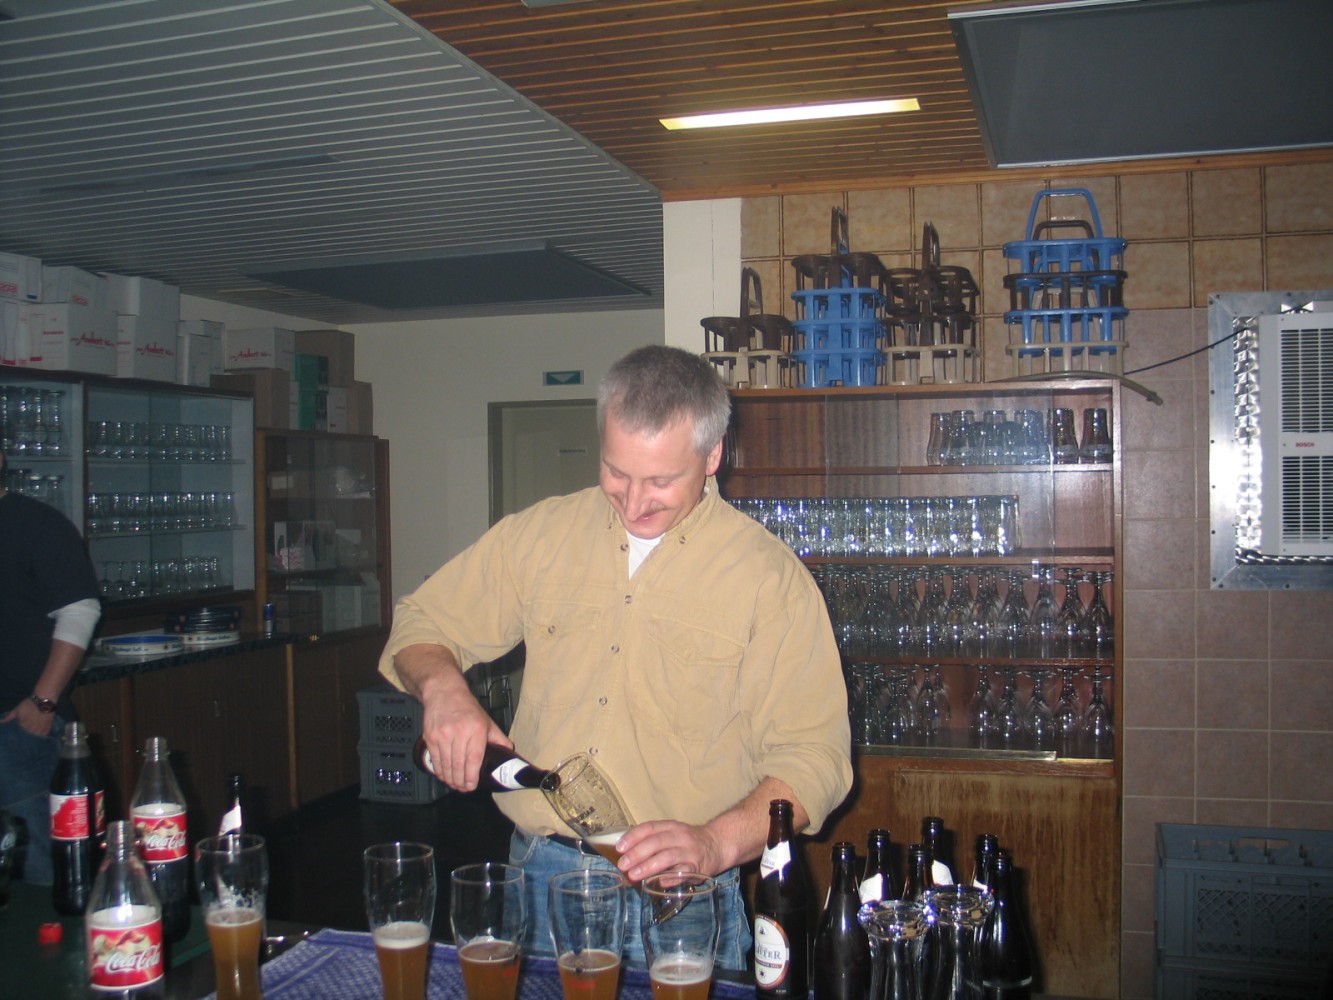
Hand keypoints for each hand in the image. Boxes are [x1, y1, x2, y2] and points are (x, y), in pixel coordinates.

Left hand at [0, 700, 56, 737]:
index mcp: (23, 725)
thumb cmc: (29, 704)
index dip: (20, 733)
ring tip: (34, 735)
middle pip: (28, 736)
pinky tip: (41, 734)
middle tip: (27, 735)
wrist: (44, 700)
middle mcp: (31, 728)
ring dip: (35, 736)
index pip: (20, 734)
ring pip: (37, 736)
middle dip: (27, 736)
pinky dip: (43, 735)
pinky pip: (45, 734)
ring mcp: (40, 728)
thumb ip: (9, 717)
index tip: (20, 732)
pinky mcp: (48, 727)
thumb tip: (0, 722)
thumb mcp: (17, 710)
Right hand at [395, 644, 508, 792]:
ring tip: (455, 785)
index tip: (472, 786)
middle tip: (463, 788)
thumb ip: (498, 737)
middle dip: (461, 781)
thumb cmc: (466, 707)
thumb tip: (508, 752)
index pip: (474, 759)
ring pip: (446, 765)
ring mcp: (443, 735)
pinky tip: (443, 775)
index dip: (472, 776)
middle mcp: (459, 733)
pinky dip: (439, 771)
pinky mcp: (430, 737)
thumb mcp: (486, 720)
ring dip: (450, 779)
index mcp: (476, 729)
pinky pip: (435, 759)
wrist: (443, 692)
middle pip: (459, 765)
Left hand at [615, 820, 726, 881]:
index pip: (649, 828)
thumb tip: (626, 854)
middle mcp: (680, 836)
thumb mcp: (671, 834)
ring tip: (633, 875)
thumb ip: (652, 841)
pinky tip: (658, 883)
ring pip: (667, 857)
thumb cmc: (687, 842)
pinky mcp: (698, 868)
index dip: (633, 837)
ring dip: (648, 867)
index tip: (619, 847)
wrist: (717, 845)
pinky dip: (669, 878)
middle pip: (656, 843)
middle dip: (637, 854)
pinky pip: (682, 873)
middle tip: (623, 865)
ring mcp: (689, 852)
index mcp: (671, 826)